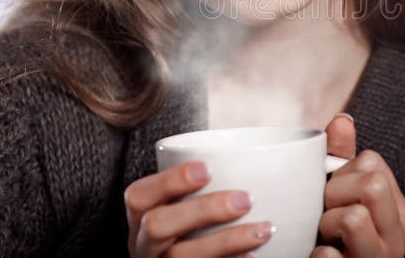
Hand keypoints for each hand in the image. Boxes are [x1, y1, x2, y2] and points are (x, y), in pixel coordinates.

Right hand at [124, 161, 273, 256]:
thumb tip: (265, 155)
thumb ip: (204, 187)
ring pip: (181, 256)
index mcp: (141, 217)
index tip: (208, 168)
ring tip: (264, 229)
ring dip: (227, 241)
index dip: (170, 180)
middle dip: (203, 209)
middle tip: (245, 200)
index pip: (139, 195)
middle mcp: (143, 245)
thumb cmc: (193, 227)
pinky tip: (254, 255)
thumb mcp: (182, 207)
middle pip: (157, 226)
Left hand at [311, 115, 404, 257]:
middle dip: (335, 195)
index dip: (341, 173)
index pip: (371, 162)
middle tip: (327, 216)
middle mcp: (398, 236)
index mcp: (397, 209)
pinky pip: (329, 256)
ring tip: (325, 239)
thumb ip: (339, 158)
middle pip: (372, 184)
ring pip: (354, 216)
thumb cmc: (331, 238)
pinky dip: (317, 257)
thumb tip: (343, 118)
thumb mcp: (336, 196)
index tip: (334, 196)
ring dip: (325, 226)